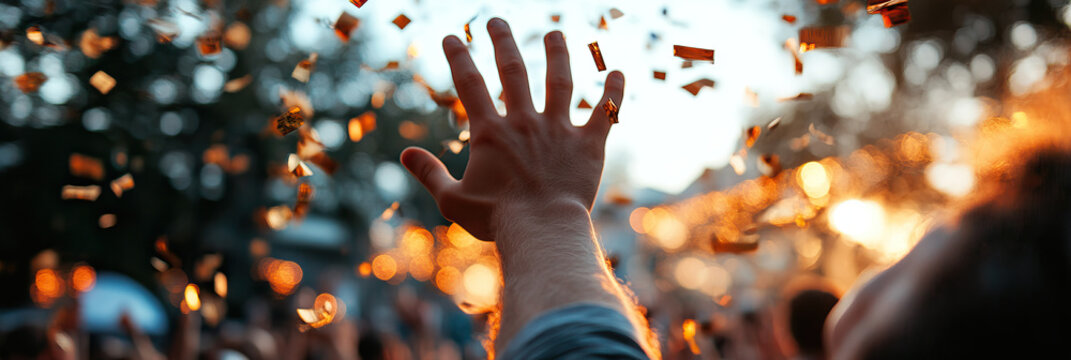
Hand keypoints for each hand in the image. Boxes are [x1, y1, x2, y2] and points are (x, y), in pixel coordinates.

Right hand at [401, 18, 624, 241]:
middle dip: (502, 41)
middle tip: (496, 21)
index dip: (458, 56)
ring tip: (555, 33)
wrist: (542, 230)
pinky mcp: (588, 145)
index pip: (469, 84)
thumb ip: (429, 173)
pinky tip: (619, 70)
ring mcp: (559, 130)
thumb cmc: (496, 220)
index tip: (451, 37)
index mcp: (490, 133)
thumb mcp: (451, 200)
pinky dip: (613, 91)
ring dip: (557, 53)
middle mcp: (524, 122)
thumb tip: (405, 154)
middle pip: (513, 71)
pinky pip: (604, 112)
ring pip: (560, 81)